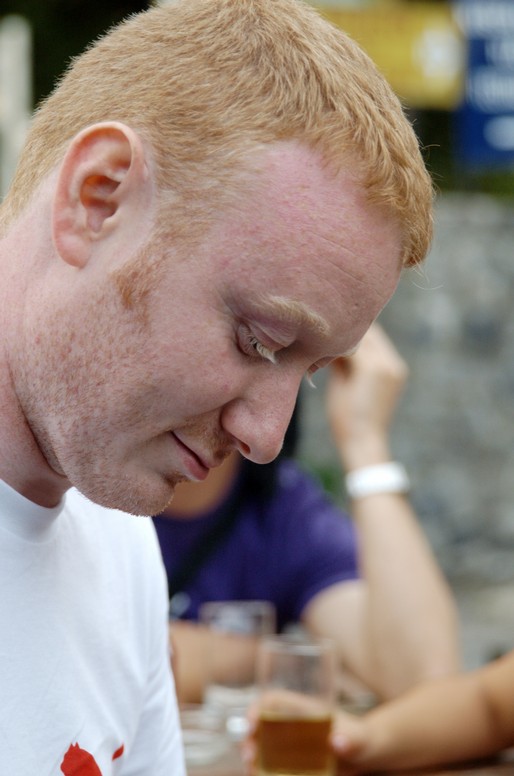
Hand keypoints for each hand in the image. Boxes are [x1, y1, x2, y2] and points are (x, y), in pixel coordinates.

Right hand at [241, 695, 368, 775]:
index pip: (272, 700)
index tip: (251, 723)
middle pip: (261, 727)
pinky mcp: (296, 767)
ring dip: (253, 759)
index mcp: (304, 711)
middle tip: (249, 755)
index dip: (257, 708)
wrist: (371, 757)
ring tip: (253, 771)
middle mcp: (293, 727)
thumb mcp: (361, 739)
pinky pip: (274, 768)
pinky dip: (266, 773)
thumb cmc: (366, 740)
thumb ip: (353, 740)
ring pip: (263, 749)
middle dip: (249, 739)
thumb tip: (338, 742)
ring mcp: (293, 748)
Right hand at [326, 323, 407, 470]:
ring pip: (376, 340)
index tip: (324, 320)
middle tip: (331, 322)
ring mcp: (395, 367)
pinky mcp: (397, 373)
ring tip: (339, 333)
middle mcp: (389, 363)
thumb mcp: (338, 384)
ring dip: (360, 336)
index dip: (338, 328)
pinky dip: (368, 348)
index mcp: (372, 366)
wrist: (365, 440)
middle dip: (351, 328)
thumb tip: (331, 339)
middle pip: (369, 333)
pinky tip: (352, 346)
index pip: (354, 336)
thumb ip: (338, 358)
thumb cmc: (344, 417)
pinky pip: (381, 352)